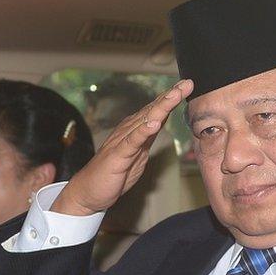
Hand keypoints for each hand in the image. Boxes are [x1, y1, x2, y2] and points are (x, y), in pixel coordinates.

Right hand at [51, 79, 193, 215]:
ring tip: (175, 95)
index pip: (156, 110)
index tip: (187, 85)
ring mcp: (122, 142)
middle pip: (153, 110)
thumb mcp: (137, 154)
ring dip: (161, 107)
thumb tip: (158, 124)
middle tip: (187, 83)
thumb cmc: (113, 173)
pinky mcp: (118, 156)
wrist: (88, 191)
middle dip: (171, 96)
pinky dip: (143, 131)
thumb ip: (147, 138)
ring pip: (144, 120)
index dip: (171, 98)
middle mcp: (128, 131)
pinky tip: (154, 123)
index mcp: (135, 130)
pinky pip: (132, 142)